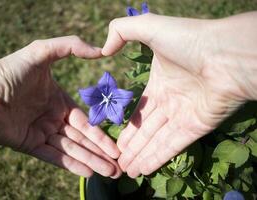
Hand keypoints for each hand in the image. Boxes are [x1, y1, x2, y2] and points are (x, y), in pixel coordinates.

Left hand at [0, 36, 120, 177]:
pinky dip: (71, 164)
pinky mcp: (30, 145)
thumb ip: (71, 46)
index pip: (85, 122)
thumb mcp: (42, 51)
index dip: (101, 134)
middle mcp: (53, 119)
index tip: (116, 145)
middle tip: (120, 165)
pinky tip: (88, 172)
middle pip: (83, 139)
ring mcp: (42, 133)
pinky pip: (54, 157)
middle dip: (102, 153)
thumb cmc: (10, 71)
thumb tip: (101, 50)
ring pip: (72, 150)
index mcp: (59, 102)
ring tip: (111, 172)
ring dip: (92, 161)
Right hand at [102, 13, 256, 176]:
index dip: (128, 127)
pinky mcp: (196, 127)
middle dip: (132, 146)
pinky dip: (157, 158)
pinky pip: (172, 146)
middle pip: (147, 129)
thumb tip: (103, 50)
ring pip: (157, 141)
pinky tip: (143, 169)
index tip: (118, 140)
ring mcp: (183, 116)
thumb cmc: (187, 40)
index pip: (141, 110)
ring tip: (126, 170)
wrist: (225, 53)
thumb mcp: (148, 27)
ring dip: (141, 156)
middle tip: (118, 160)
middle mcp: (171, 102)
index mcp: (160, 83)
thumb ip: (121, 31)